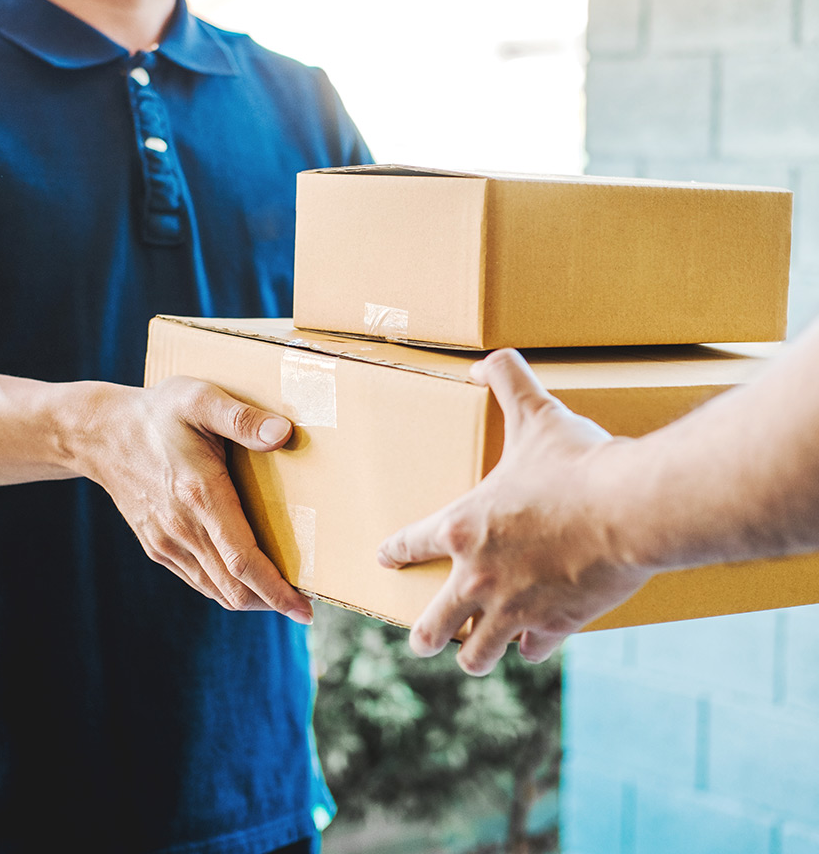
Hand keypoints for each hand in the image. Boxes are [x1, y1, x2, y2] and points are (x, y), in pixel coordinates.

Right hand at [75, 375, 312, 623]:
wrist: (100, 433)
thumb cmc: (158, 413)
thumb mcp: (201, 399)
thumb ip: (242, 418)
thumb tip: (283, 434)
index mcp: (200, 495)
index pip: (243, 561)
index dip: (276, 590)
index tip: (305, 610)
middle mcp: (182, 528)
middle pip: (233, 588)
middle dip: (271, 601)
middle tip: (303, 604)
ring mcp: (166, 542)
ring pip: (215, 590)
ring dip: (251, 599)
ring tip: (281, 594)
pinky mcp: (157, 546)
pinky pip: (197, 580)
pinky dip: (226, 588)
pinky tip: (244, 579)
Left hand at [377, 349, 652, 674]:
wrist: (630, 509)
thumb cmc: (578, 463)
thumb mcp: (536, 414)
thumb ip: (507, 380)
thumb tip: (484, 361)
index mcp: (464, 528)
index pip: (412, 543)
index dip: (396, 551)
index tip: (384, 559)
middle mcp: (478, 577)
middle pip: (433, 625)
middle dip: (425, 635)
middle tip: (423, 639)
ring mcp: (514, 609)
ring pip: (476, 653)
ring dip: (473, 653)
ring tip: (471, 654)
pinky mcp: (555, 626)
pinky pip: (531, 650)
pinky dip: (531, 646)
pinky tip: (532, 642)